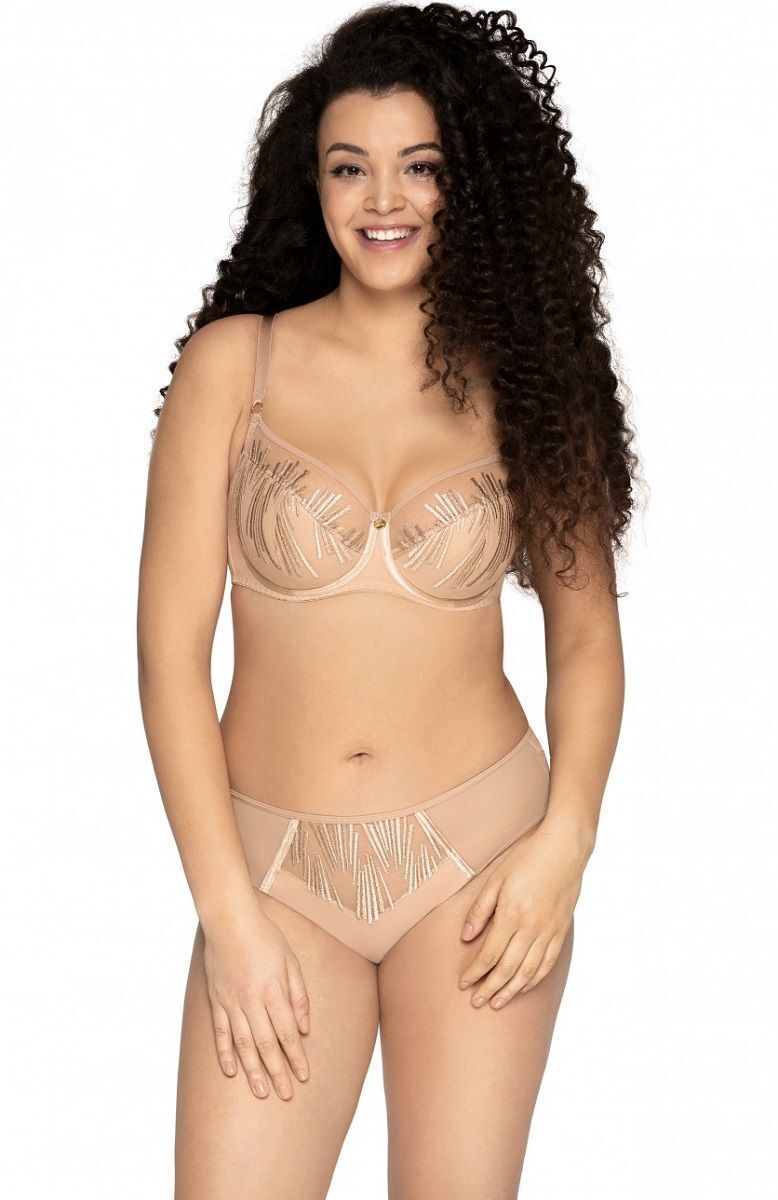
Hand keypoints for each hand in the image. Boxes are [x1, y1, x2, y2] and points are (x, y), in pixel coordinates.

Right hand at [202, 900, 310, 1100]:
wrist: (230, 921)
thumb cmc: (265, 937)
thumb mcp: (291, 961)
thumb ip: (298, 995)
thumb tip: (305, 1027)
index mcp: (273, 991)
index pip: (287, 1032)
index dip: (296, 1056)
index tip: (304, 1076)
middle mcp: (252, 1001)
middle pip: (267, 1044)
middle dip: (278, 1072)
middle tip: (286, 1095)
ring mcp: (232, 1002)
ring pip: (243, 1044)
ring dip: (253, 1070)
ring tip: (261, 1092)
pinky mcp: (216, 1000)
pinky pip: (221, 1032)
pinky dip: (225, 1054)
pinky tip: (231, 1071)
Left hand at [458, 816, 587, 1008]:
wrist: (565, 848)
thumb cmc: (527, 857)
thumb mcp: (496, 878)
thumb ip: (480, 910)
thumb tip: (465, 937)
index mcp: (512, 915)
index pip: (489, 954)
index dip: (475, 973)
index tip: (463, 984)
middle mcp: (531, 928)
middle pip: (507, 969)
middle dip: (489, 988)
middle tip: (476, 1003)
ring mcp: (549, 931)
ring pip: (528, 971)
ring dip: (511, 990)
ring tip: (497, 1002)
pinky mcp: (561, 930)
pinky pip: (547, 962)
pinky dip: (534, 979)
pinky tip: (523, 986)